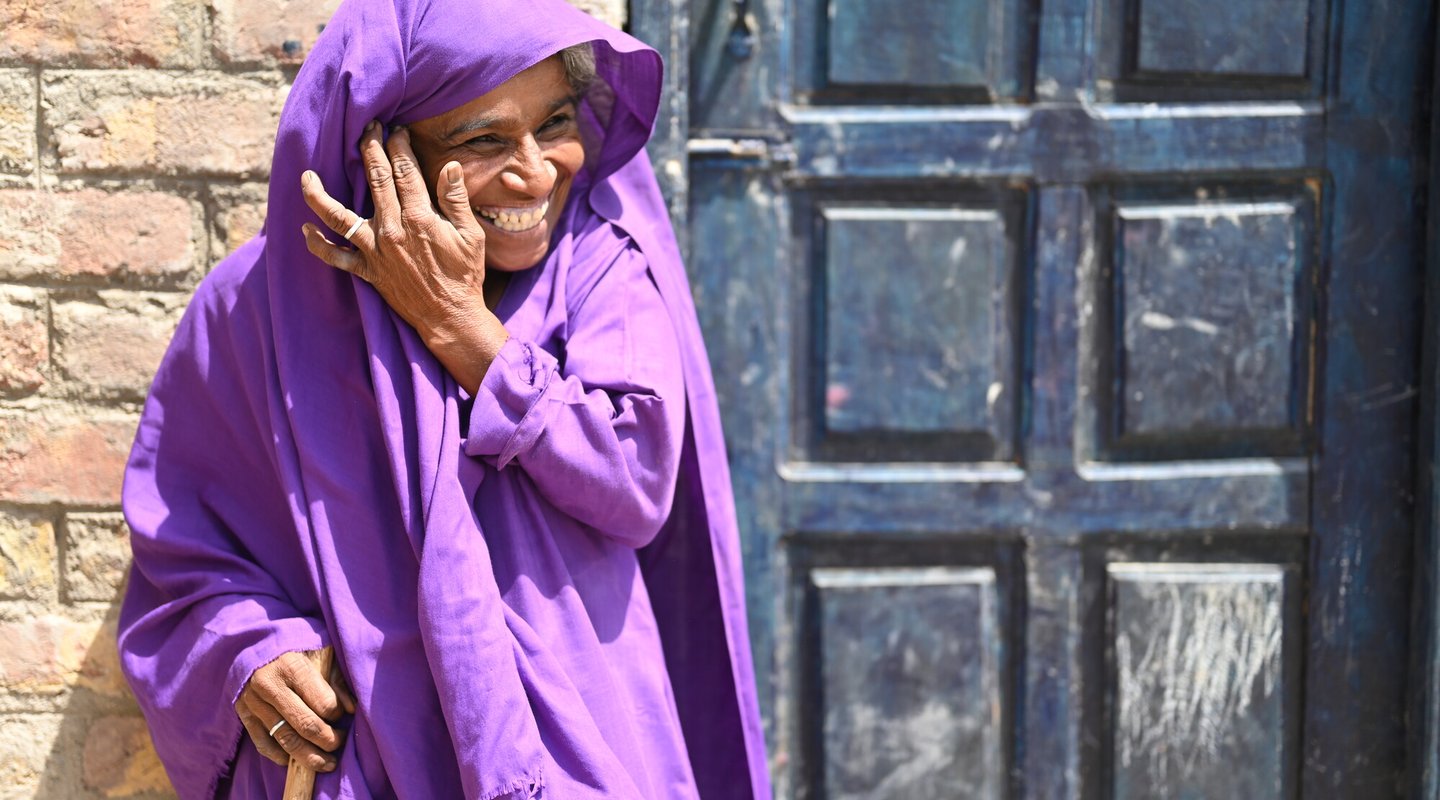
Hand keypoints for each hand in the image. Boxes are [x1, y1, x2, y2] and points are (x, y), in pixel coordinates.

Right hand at [234, 649, 354, 771]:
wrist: (251, 641)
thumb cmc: (294, 644)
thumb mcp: (320, 651)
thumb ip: (337, 679)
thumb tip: (351, 709)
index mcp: (291, 666)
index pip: (323, 704)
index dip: (338, 714)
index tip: (344, 714)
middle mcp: (269, 685)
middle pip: (305, 726)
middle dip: (328, 741)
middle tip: (340, 743)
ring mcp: (253, 702)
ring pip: (285, 740)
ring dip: (309, 757)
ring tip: (327, 763)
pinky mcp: (243, 714)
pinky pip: (262, 743)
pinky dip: (280, 755)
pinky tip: (294, 759)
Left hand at [300, 121, 507, 392]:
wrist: (450, 317)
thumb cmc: (464, 275)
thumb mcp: (470, 235)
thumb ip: (456, 199)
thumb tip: (450, 166)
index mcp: (418, 218)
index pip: (404, 171)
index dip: (398, 146)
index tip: (395, 130)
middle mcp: (391, 230)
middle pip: (374, 181)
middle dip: (369, 150)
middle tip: (366, 129)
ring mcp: (375, 251)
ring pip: (338, 217)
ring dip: (319, 195)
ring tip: (306, 176)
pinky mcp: (367, 271)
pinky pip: (335, 257)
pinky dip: (317, 245)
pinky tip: (305, 229)